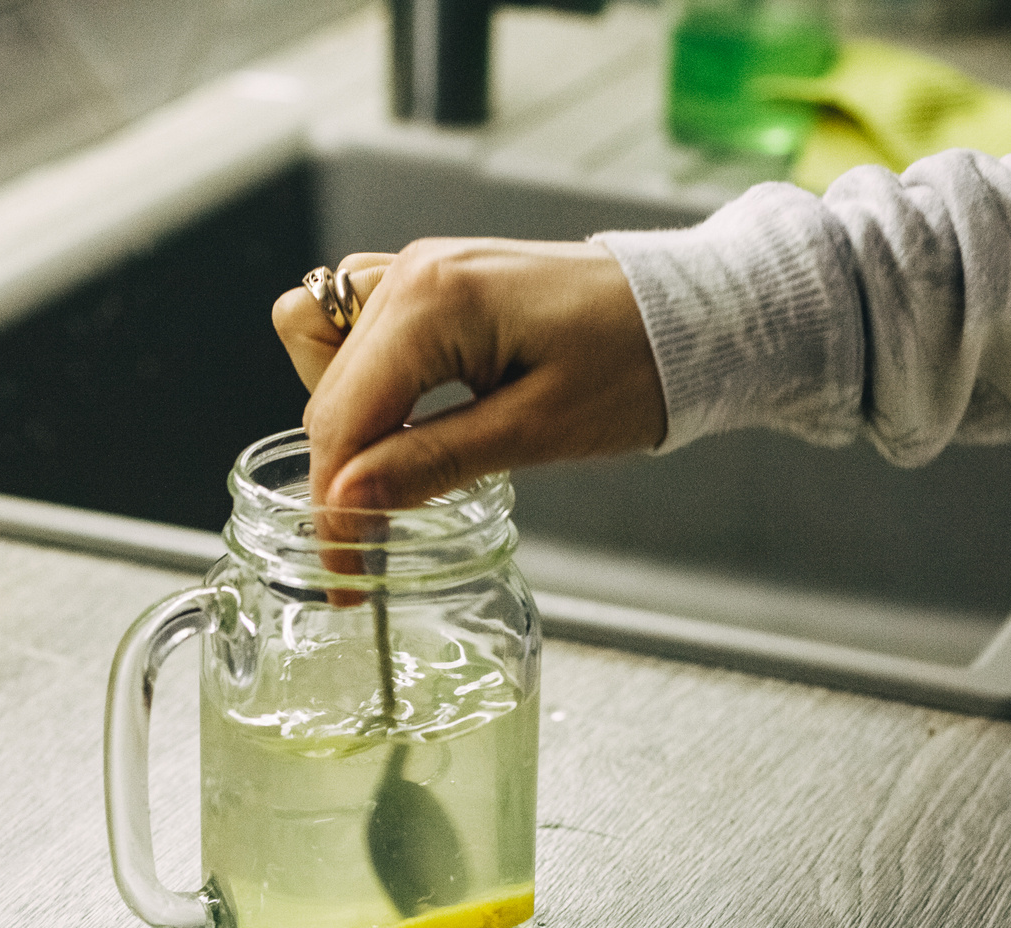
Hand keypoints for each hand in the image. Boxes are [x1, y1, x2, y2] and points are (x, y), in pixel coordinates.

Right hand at [270, 239, 667, 510]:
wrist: (687, 314)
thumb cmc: (633, 364)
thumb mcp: (536, 431)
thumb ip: (433, 462)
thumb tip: (347, 500)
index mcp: (433, 300)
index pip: (341, 416)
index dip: (333, 504)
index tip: (345, 573)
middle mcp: (412, 272)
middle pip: (327, 391)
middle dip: (340, 473)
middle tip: (372, 547)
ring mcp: (418, 271)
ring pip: (323, 352)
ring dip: (347, 418)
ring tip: (400, 469)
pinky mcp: (433, 283)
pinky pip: (358, 331)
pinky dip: (367, 381)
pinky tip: (414, 419)